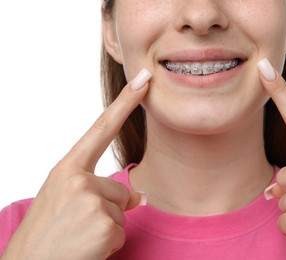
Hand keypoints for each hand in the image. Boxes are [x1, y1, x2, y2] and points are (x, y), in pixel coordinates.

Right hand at [2, 69, 151, 259]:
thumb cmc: (46, 234)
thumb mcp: (65, 202)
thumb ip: (97, 190)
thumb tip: (141, 196)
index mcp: (66, 169)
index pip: (101, 128)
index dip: (125, 102)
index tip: (144, 79)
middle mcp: (77, 179)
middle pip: (120, 188)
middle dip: (110, 210)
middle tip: (78, 227)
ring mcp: (90, 201)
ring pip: (123, 211)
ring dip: (107, 228)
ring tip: (79, 238)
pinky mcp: (103, 225)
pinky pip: (122, 231)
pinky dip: (109, 245)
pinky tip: (86, 249)